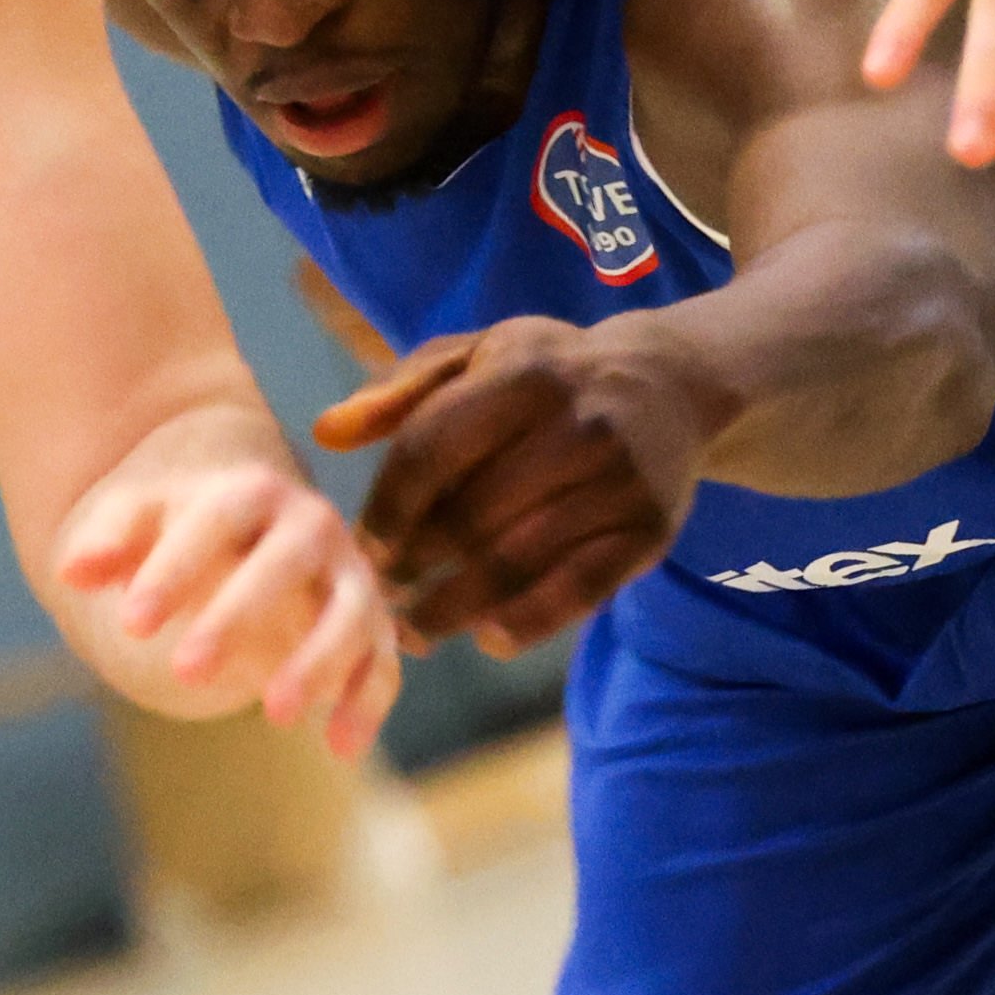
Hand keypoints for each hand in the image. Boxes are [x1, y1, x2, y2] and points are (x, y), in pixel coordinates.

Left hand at [52, 424, 401, 757]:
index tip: (128, 625)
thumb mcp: (140, 522)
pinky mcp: (372, 628)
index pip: (214, 524)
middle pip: (283, 565)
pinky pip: (381, 665)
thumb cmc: (182, 529)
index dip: (174, 572)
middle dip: (236, 617)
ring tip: (274, 713)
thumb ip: (107, 540)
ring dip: (318, 661)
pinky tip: (338, 747)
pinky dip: (367, 703)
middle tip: (182, 671)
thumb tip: (69, 574)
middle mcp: (311, 527)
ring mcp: (348, 578)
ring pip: (349, 614)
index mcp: (250, 492)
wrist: (250, 526)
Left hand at [318, 315, 719, 650]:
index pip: (431, 451)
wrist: (668, 384)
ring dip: (454, 608)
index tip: (361, 546)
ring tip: (414, 630)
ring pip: (517, 563)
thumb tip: (326, 433)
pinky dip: (525, 624)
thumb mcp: (475, 356)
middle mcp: (578, 426)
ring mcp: (620, 482)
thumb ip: (400, 392)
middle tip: (379, 595)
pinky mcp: (649, 531)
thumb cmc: (546, 376)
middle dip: (413, 565)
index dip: (387, 508)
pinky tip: (485, 638)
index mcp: (523, 375)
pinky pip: (577, 592)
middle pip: (470, 516)